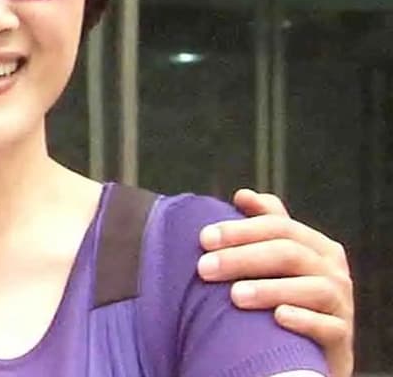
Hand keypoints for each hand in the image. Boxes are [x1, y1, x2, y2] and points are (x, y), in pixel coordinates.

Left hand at [198, 188, 353, 376]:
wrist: (311, 349)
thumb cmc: (287, 296)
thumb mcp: (279, 260)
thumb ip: (266, 225)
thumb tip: (243, 195)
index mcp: (315, 245)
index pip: (278, 226)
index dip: (240, 230)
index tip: (204, 238)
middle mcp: (332, 270)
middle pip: (288, 254)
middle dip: (243, 258)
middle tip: (204, 268)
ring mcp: (340, 303)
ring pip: (311, 289)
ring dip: (270, 289)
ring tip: (234, 295)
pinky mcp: (342, 337)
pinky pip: (327, 326)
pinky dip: (303, 320)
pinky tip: (278, 318)